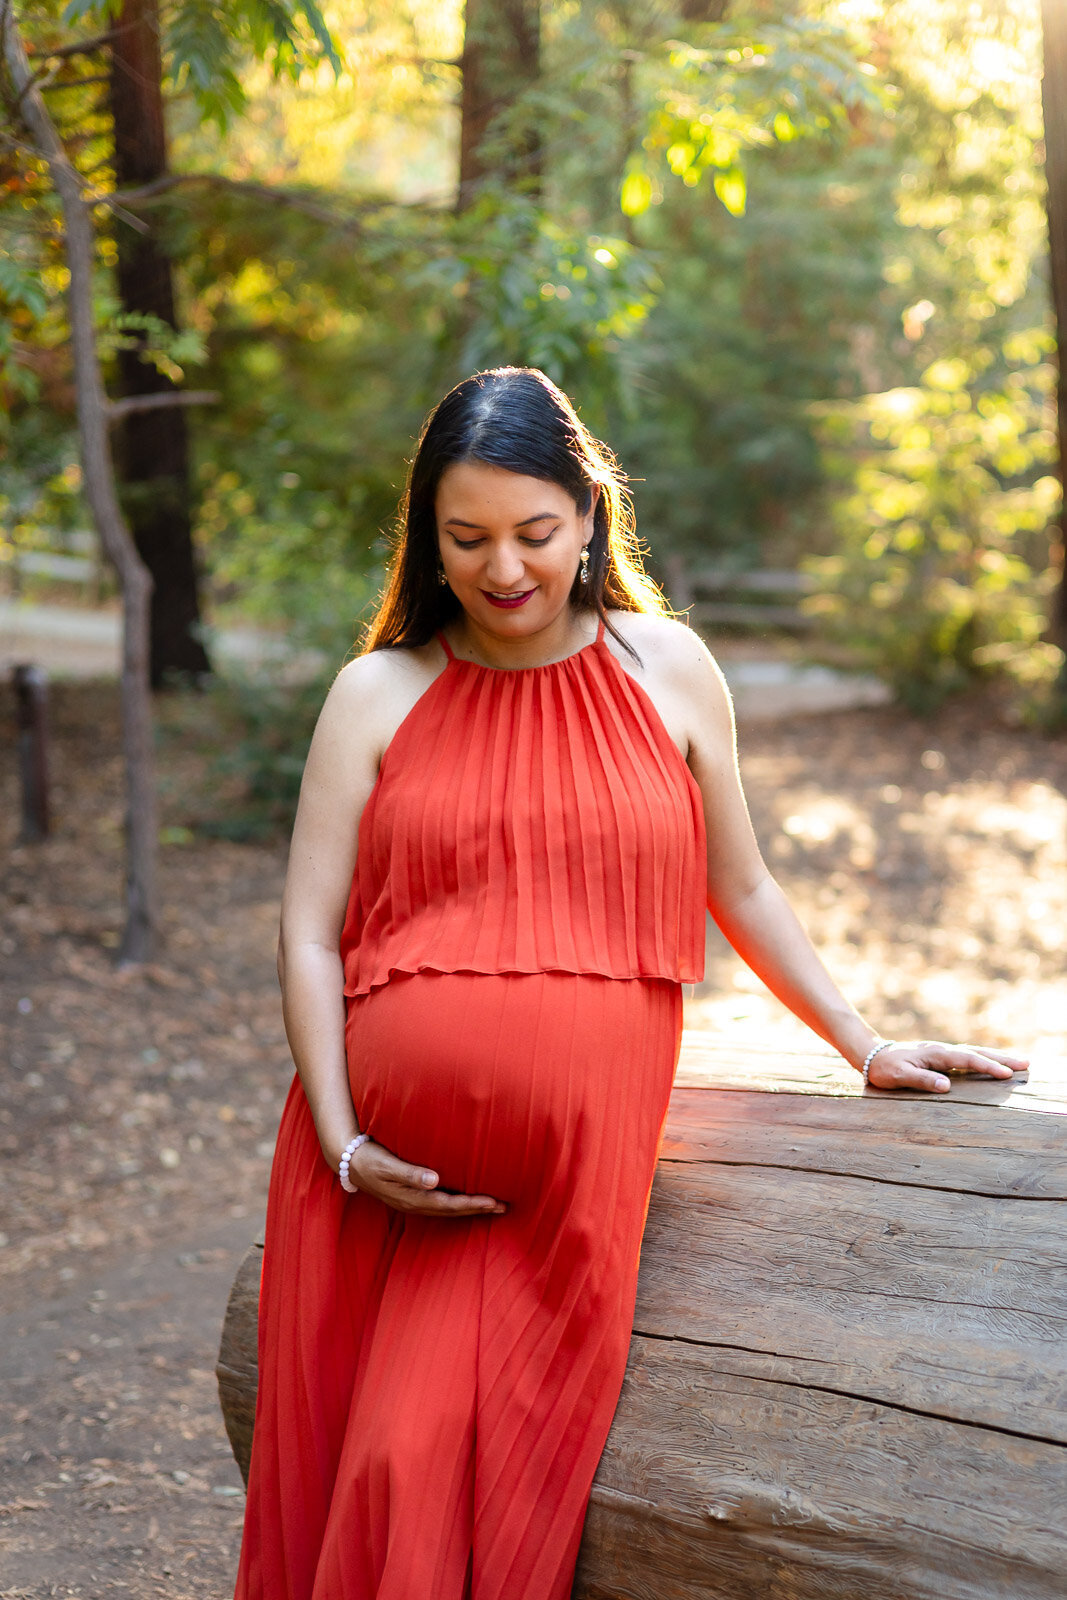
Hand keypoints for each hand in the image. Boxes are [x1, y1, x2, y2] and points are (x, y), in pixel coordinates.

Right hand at [347, 1136, 506, 1216]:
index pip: (450, 1204)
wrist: (349, 1163)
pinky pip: (440, 1203)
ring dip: (470, 1208)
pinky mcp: (411, 1196)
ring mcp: (413, 1202)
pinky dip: (457, 1203)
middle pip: (453, 1211)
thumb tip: (434, 1180)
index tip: (493, 1202)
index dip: (473, 1204)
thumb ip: (410, 1173)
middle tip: (504, 1206)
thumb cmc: (370, 1159)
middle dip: (478, 1209)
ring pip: (448, 1209)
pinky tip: (466, 1198)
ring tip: (492, 1205)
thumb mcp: (387, 1165)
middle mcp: (415, 1204)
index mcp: (412, 1198)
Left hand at [865, 1040, 1028, 1093]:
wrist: (873, 1056)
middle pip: (977, 1052)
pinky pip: (968, 1056)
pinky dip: (984, 1058)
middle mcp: (942, 1050)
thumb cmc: (885, 1068)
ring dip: (996, 1056)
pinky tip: (994, 1062)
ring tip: (1018, 1061)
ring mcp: (943, 1052)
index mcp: (935, 1054)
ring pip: (974, 1052)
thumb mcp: (900, 1076)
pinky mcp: (942, 1057)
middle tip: (1025, 1063)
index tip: (1006, 1073)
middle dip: (1001, 1058)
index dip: (987, 1066)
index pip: (966, 1060)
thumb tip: (947, 1086)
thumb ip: (922, 1080)